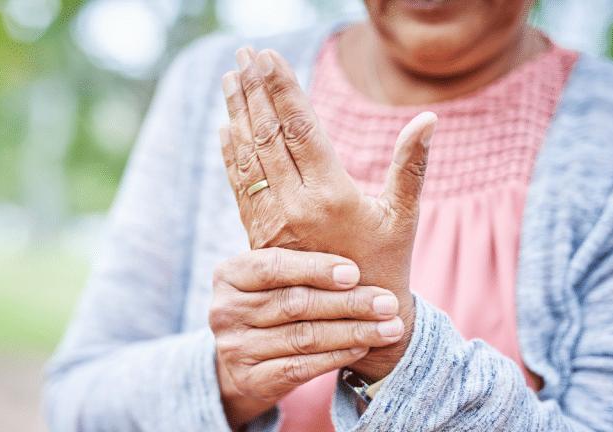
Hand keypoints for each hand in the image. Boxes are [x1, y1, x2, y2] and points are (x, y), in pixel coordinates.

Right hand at [209, 248, 402, 427]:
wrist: (252, 356)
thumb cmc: (279, 299)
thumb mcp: (280, 273)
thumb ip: (305, 250)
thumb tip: (353, 206)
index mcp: (228, 274)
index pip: (272, 266)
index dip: (315, 268)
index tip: (355, 272)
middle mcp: (223, 310)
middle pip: (293, 303)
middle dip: (348, 303)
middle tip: (388, 302)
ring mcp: (233, 348)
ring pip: (303, 337)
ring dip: (353, 331)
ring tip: (389, 326)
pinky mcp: (249, 379)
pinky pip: (301, 367)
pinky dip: (337, 356)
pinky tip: (363, 346)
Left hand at [219, 47, 436, 379]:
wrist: (354, 322)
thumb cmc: (388, 265)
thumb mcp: (403, 216)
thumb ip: (411, 166)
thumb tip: (428, 118)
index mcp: (331, 194)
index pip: (300, 128)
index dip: (283, 89)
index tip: (268, 56)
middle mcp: (295, 205)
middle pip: (268, 136)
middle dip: (255, 91)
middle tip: (244, 53)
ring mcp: (272, 222)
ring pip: (250, 158)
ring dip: (237, 115)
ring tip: (230, 79)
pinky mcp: (260, 236)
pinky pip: (241, 188)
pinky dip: (232, 156)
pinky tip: (225, 130)